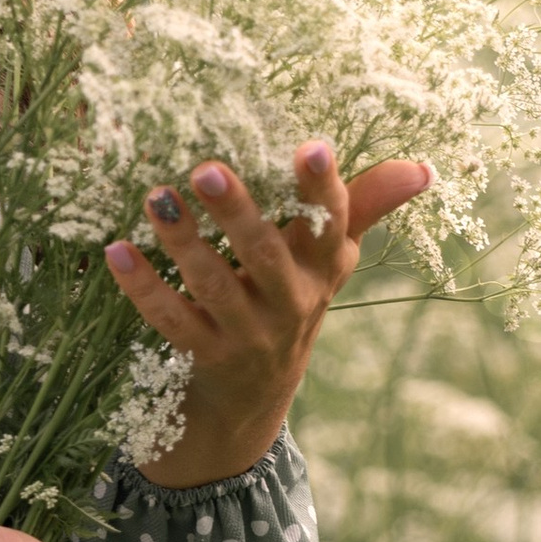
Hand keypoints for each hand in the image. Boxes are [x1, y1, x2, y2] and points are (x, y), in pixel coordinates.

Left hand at [103, 140, 434, 487]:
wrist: (252, 396)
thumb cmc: (291, 298)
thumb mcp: (329, 258)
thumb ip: (364, 205)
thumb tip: (423, 167)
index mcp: (322, 269)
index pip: (331, 224)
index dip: (323, 187)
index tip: (312, 145)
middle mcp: (291, 303)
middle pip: (267, 255)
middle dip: (239, 212)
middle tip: (205, 169)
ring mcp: (247, 334)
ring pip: (214, 286)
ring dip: (183, 242)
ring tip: (156, 198)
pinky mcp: (205, 355)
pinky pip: (171, 319)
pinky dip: (142, 286)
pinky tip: (117, 250)